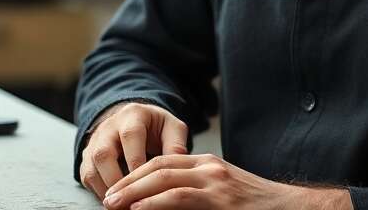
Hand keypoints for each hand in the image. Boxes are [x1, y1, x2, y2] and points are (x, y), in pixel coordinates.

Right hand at [79, 102, 189, 199]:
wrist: (133, 121)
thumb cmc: (155, 127)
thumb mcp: (171, 128)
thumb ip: (176, 144)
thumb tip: (179, 168)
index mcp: (132, 115)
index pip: (131, 136)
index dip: (137, 161)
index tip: (148, 183)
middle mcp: (108, 127)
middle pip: (103, 154)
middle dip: (117, 181)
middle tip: (132, 200)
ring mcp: (94, 143)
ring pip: (91, 168)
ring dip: (106, 190)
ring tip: (123, 206)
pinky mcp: (87, 158)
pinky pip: (87, 178)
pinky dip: (99, 193)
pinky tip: (116, 203)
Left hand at [100, 153, 350, 209]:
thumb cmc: (260, 208)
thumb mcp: (225, 196)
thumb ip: (198, 197)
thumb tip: (165, 204)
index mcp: (210, 166)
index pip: (164, 162)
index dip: (137, 174)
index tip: (118, 190)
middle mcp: (211, 168)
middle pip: (159, 167)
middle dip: (129, 181)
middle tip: (108, 199)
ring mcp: (217, 183)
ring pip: (165, 179)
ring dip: (135, 192)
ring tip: (115, 205)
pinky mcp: (222, 200)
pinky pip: (181, 198)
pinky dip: (156, 202)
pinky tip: (140, 209)